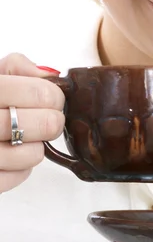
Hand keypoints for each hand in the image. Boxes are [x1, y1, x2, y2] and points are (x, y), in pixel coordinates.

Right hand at [0, 53, 64, 192]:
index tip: (52, 97)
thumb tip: (48, 74)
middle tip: (46, 118)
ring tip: (22, 136)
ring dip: (35, 145)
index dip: (54, 95)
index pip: (39, 92)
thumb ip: (17, 66)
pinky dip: (20, 167)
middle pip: (45, 124)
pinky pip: (19, 175)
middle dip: (52, 120)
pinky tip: (8, 152)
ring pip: (34, 153)